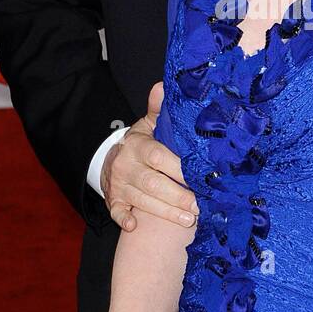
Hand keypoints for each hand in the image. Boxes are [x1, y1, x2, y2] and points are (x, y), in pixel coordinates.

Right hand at [102, 82, 198, 230]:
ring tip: (189, 219)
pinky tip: (134, 226)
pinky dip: (123, 219)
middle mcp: (127, 165)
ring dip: (165, 212)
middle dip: (178, 196)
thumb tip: (164, 85)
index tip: (200, 177)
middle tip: (200, 205)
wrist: (112, 160)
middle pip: (153, 183)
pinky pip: (116, 212)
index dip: (179, 168)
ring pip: (142, 200)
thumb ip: (159, 109)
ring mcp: (119, 185)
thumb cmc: (142, 144)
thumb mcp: (149, 125)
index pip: (159, 156)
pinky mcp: (114, 201)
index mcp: (138, 145)